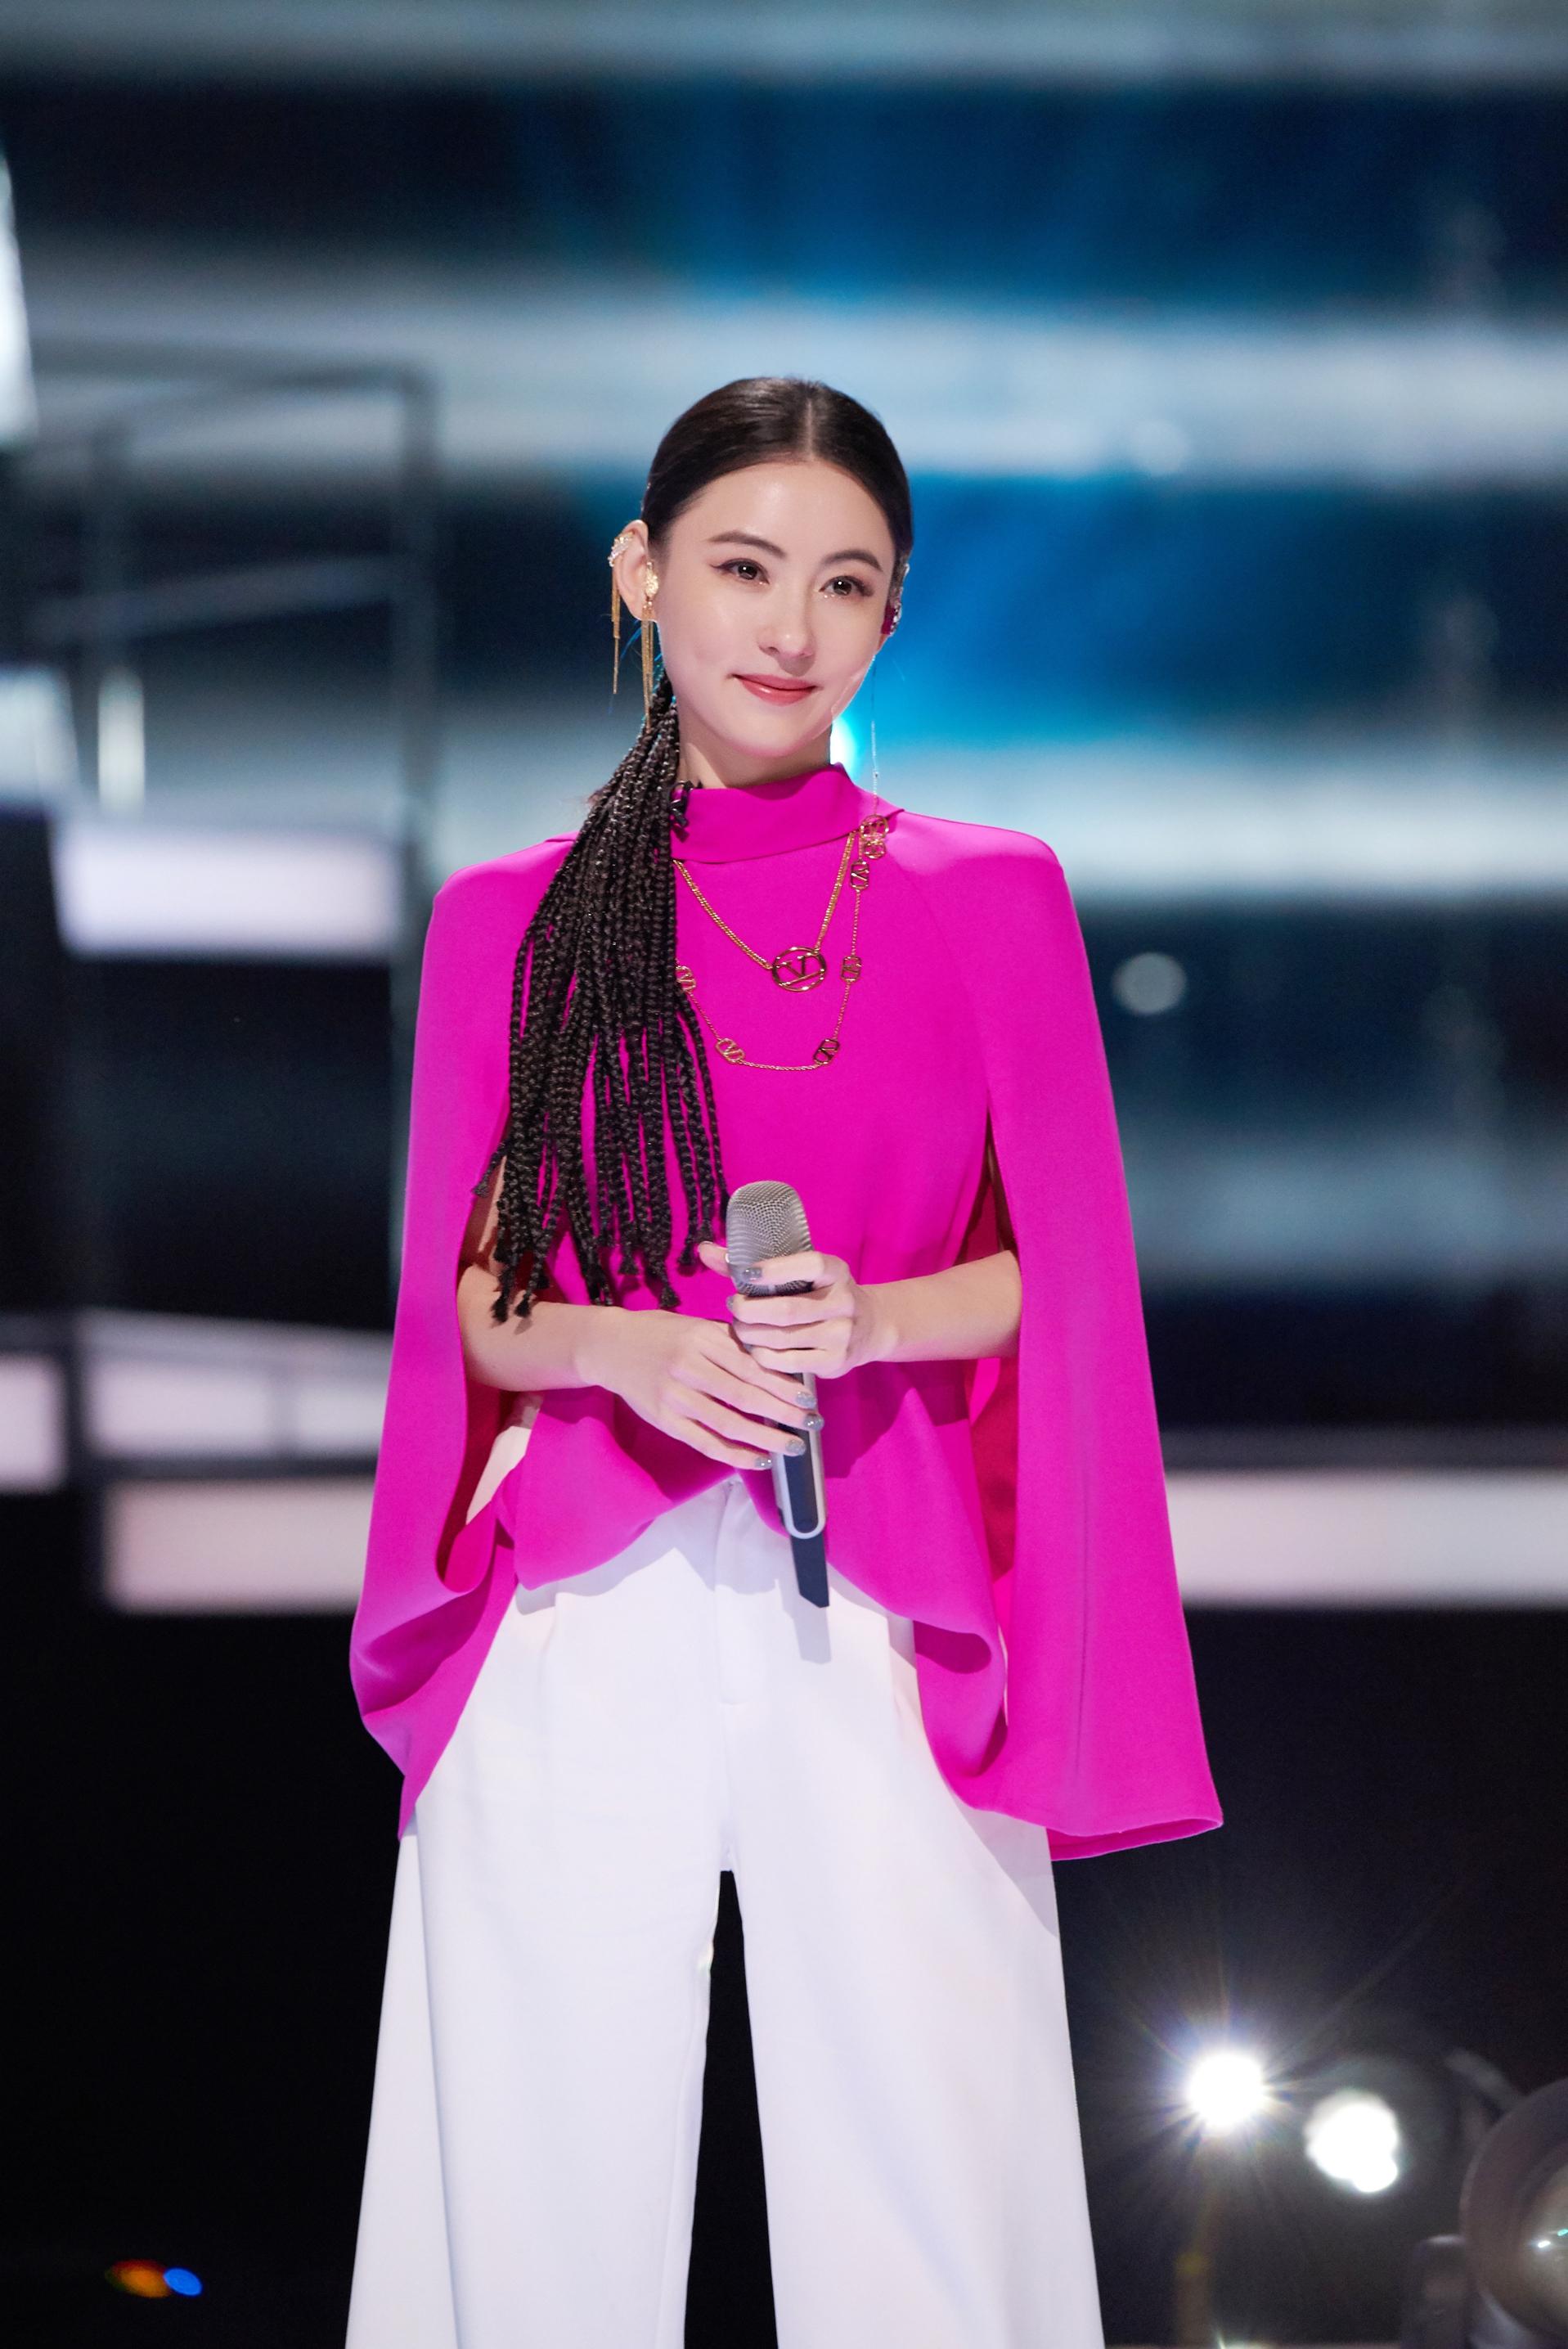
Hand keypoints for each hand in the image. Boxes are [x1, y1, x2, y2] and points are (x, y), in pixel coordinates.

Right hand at [585, 1301, 820, 1473]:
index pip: (751, 1365)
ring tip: (792, 1446)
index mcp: (702, 1338)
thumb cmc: (660, 1333)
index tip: (808, 1397)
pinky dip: (734, 1454)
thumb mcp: (696, 1325)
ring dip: (765, 1438)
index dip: (782, 1384)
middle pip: (744, 1395)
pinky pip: (705, 1443)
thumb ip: (731, 1341)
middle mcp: (689, 1367)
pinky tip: (759, 1459)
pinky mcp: (665, 1421)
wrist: (609, 1347)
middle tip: (811, 1423)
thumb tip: (776, 1359)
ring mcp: (675, 1396)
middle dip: (783, 1413)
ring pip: (728, 1423)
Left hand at [694, 1236, 884, 1378]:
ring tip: (739, 1327)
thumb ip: (753, 1264)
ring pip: (783, 1338)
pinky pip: (787, 1363)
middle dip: (750, 1310)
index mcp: (835, 1272)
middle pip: (787, 1309)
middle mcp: (843, 1302)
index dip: (775, 1269)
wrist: (870, 1327)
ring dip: (751, 1334)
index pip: (809, 1266)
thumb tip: (704, 1251)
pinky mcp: (834, 1362)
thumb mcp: (802, 1274)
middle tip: (733, 1306)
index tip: (745, 1273)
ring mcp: (841, 1334)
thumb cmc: (821, 1294)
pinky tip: (754, 1348)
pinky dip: (763, 1356)